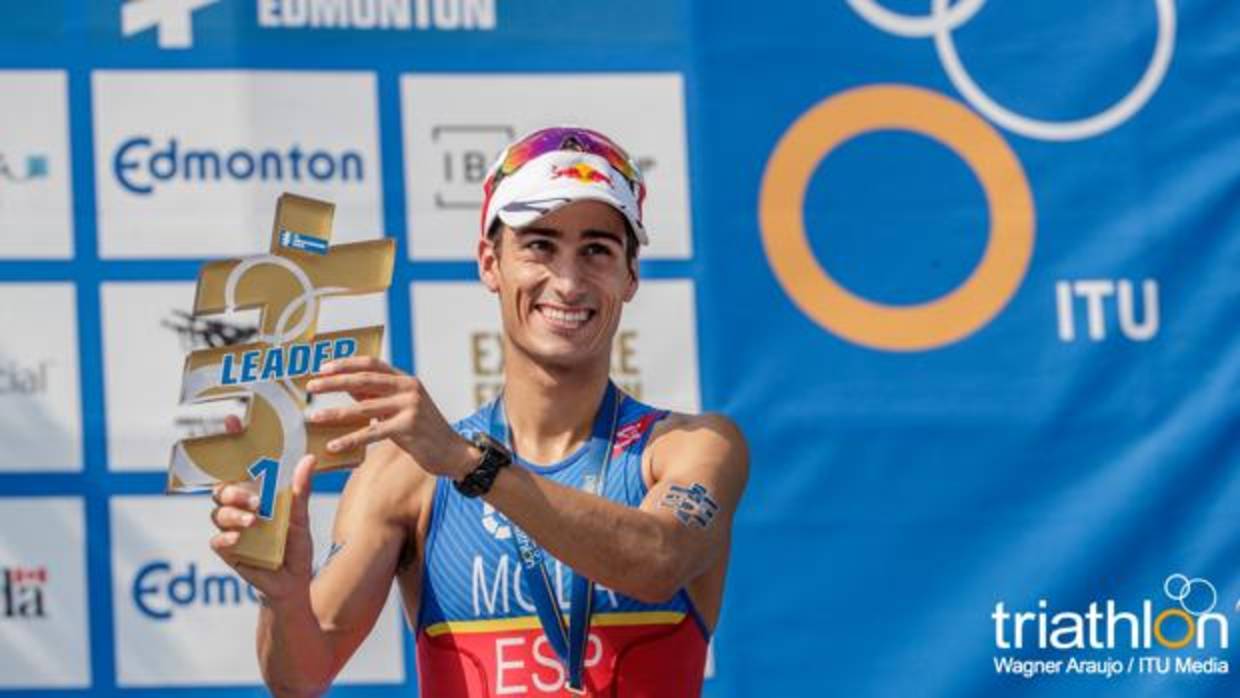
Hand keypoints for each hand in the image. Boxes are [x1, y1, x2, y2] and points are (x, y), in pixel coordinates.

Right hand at [209, 448, 315, 608]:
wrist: (293, 583)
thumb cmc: (295, 547)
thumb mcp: (300, 517)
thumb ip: (300, 491)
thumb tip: (308, 459)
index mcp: (256, 495)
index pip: (239, 466)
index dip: (231, 443)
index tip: (232, 421)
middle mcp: (239, 508)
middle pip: (221, 489)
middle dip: (232, 490)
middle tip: (253, 500)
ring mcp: (231, 529)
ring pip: (217, 513)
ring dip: (233, 515)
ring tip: (253, 521)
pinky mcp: (228, 551)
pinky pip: (217, 541)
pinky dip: (226, 538)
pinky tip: (238, 539)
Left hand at [304, 357, 477, 478]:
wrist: (452, 451)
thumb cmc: (424, 430)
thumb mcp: (402, 406)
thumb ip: (378, 395)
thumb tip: (347, 385)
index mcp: (405, 380)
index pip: (371, 364)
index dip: (346, 364)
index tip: (323, 368)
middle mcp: (408, 388)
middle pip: (364, 380)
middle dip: (334, 382)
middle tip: (311, 386)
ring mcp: (410, 407)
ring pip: (364, 408)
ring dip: (336, 413)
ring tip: (314, 416)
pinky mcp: (408, 428)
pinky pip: (372, 433)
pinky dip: (350, 439)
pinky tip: (334, 445)